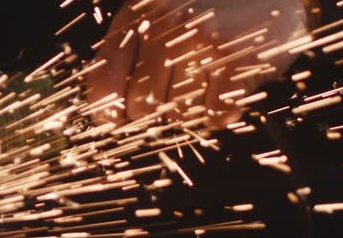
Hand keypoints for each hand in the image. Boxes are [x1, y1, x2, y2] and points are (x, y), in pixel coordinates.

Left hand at [88, 0, 308, 127]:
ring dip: (191, 107)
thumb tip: (105, 110)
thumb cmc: (208, 4)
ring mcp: (203, 43)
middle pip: (141, 105)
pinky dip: (220, 110)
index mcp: (138, 13)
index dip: (107, 111)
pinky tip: (225, 85)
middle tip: (176, 89)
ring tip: (207, 76)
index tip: (114, 121)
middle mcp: (166, 25)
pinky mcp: (238, 60)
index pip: (104, 79)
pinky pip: (215, 114)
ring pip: (179, 113)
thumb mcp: (157, 11)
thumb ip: (128, 50)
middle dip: (155, 109)